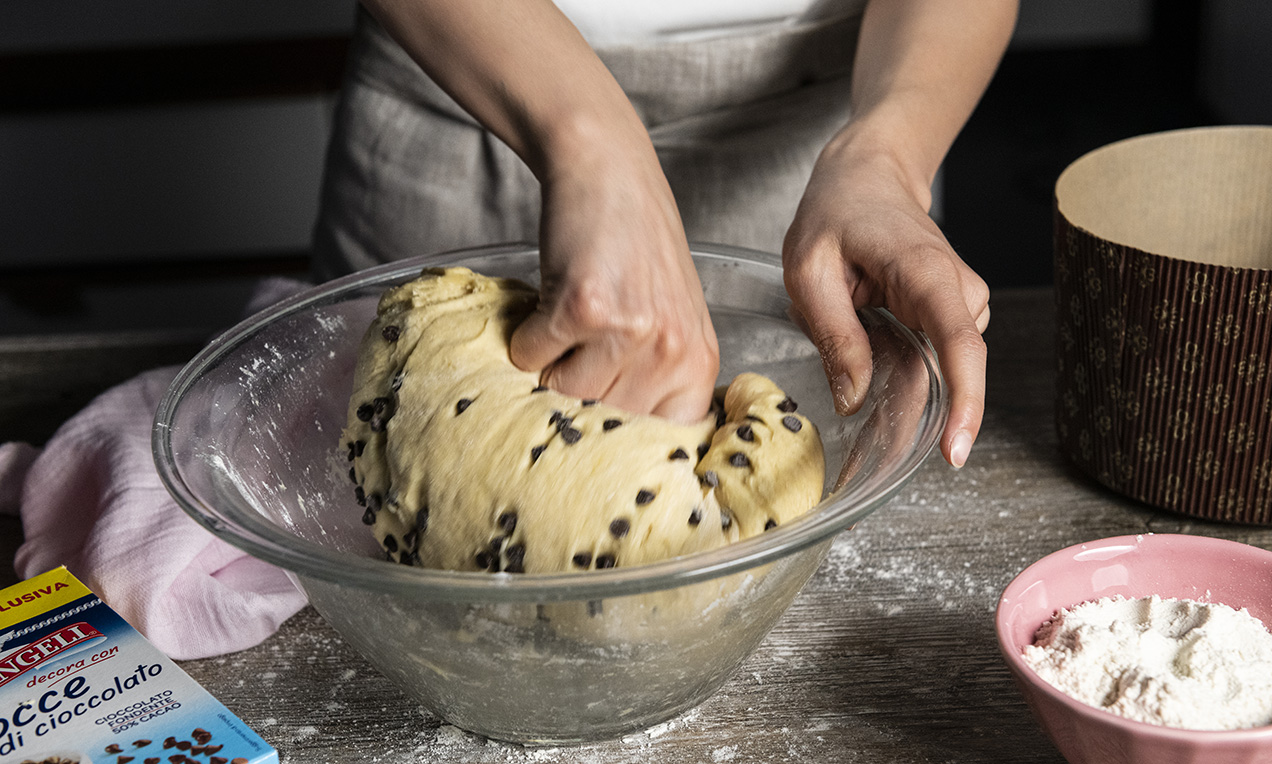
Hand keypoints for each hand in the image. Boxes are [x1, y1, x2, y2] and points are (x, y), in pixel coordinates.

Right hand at [509, 143, 719, 423]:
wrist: (608, 174)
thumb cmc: (635, 246)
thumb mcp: (672, 320)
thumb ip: (656, 381)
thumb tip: (614, 452)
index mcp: (699, 364)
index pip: (659, 444)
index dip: (620, 438)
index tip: (598, 426)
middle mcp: (672, 352)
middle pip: (603, 424)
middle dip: (578, 394)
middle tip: (574, 355)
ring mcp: (631, 330)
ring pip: (563, 394)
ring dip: (549, 364)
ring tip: (566, 324)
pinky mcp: (583, 308)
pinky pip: (531, 356)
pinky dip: (525, 335)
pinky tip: (549, 302)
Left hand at [782, 138, 988, 467]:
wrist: (868, 176)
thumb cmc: (837, 213)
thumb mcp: (810, 271)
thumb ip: (835, 335)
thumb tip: (853, 399)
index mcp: (926, 273)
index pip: (960, 344)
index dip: (965, 402)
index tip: (955, 450)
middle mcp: (958, 290)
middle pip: (951, 369)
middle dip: (913, 408)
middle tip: (864, 433)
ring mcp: (960, 303)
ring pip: (937, 368)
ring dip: (898, 380)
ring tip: (850, 349)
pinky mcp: (949, 314)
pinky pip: (932, 359)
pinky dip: (903, 368)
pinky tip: (868, 351)